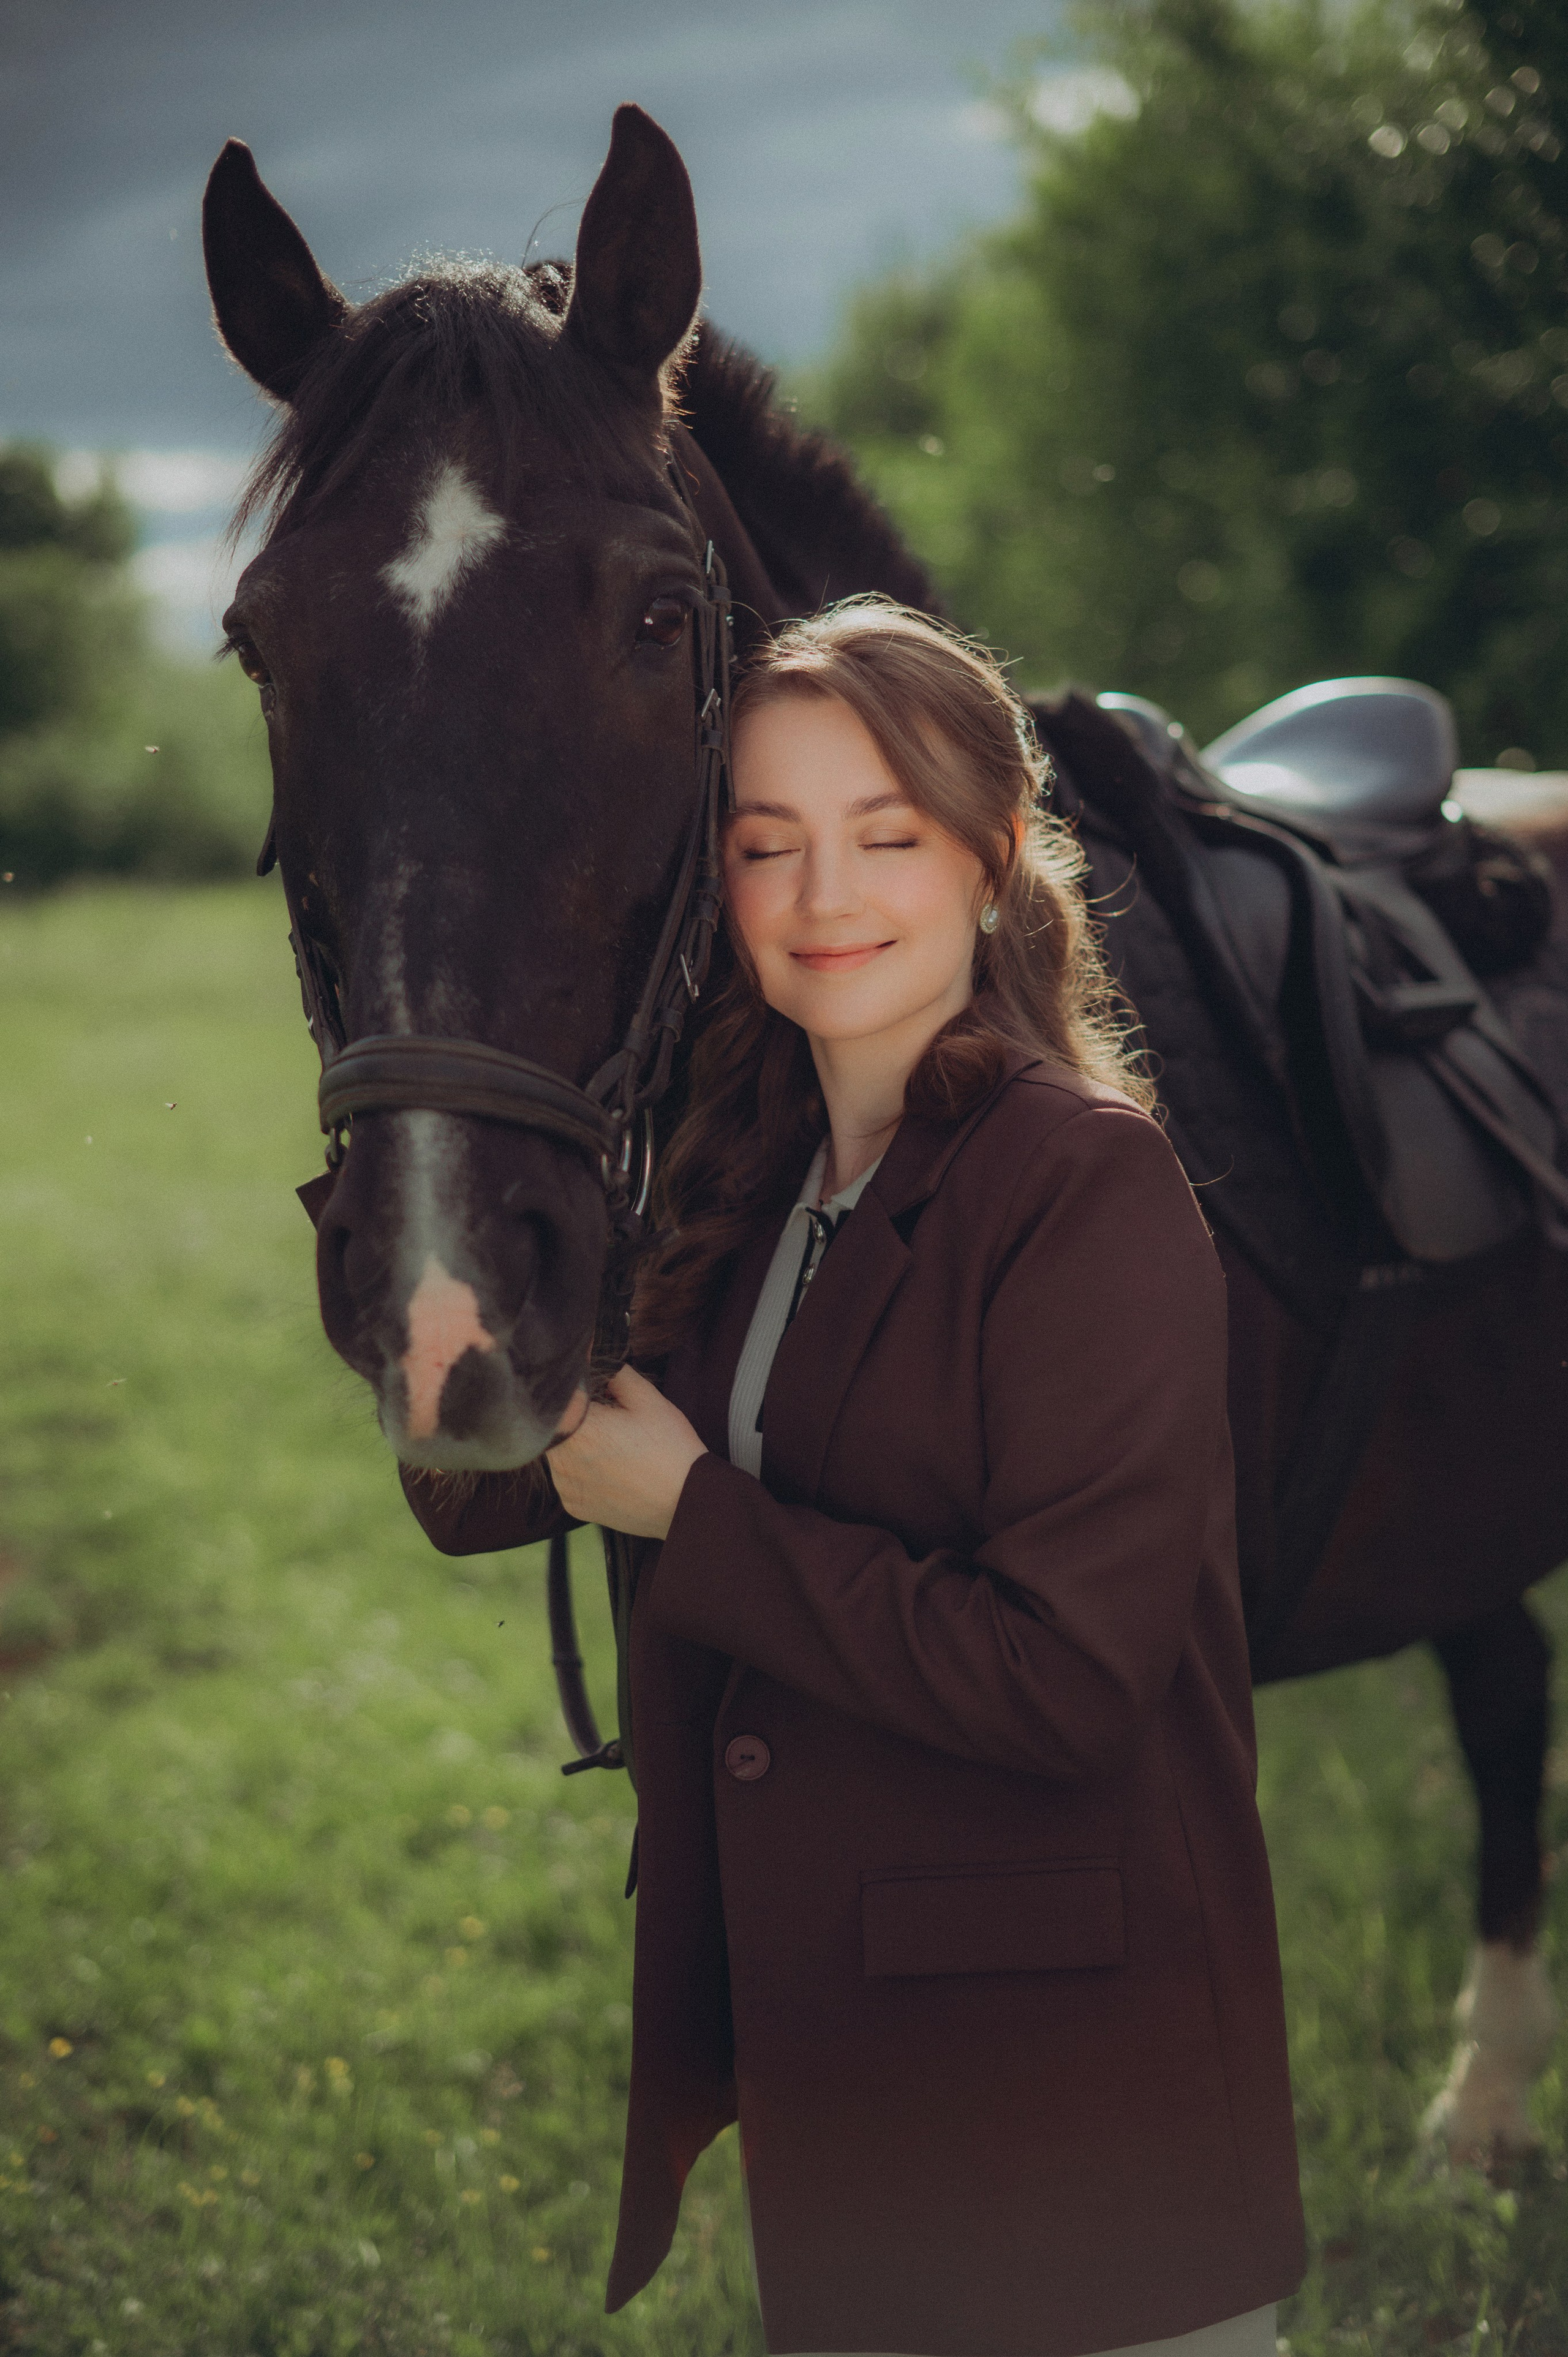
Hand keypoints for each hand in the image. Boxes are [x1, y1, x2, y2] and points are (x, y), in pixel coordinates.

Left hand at [545, 1365, 707, 1539]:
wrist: (686, 1502)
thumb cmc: (670, 1449)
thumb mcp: (648, 1399)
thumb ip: (614, 1372)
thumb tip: (591, 1352)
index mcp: (577, 1428)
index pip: (556, 1398)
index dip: (571, 1388)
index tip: (590, 1387)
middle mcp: (561, 1460)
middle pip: (553, 1425)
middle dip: (574, 1416)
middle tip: (607, 1416)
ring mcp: (565, 1486)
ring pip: (558, 1451)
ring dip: (575, 1442)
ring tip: (610, 1444)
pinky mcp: (573, 1505)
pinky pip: (567, 1478)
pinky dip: (581, 1469)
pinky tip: (609, 1467)